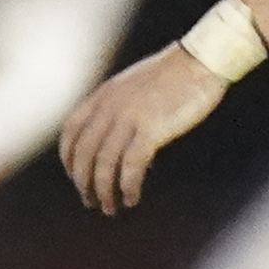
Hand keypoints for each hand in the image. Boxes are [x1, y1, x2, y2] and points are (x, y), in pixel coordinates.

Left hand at [57, 44, 225, 215]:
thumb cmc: (173, 74)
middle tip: (91, 201)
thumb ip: (117, 106)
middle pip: (84, 153)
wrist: (200, 61)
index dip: (68, 159)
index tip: (75, 177)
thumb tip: (114, 134)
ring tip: (110, 208)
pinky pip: (131, 166)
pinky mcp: (151, 129)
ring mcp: (129, 117)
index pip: (70, 131)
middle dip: (83, 182)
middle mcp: (109, 106)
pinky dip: (127, 186)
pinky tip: (132, 198)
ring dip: (103, 191)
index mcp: (103, 95)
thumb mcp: (133, 85)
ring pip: (103, 164)